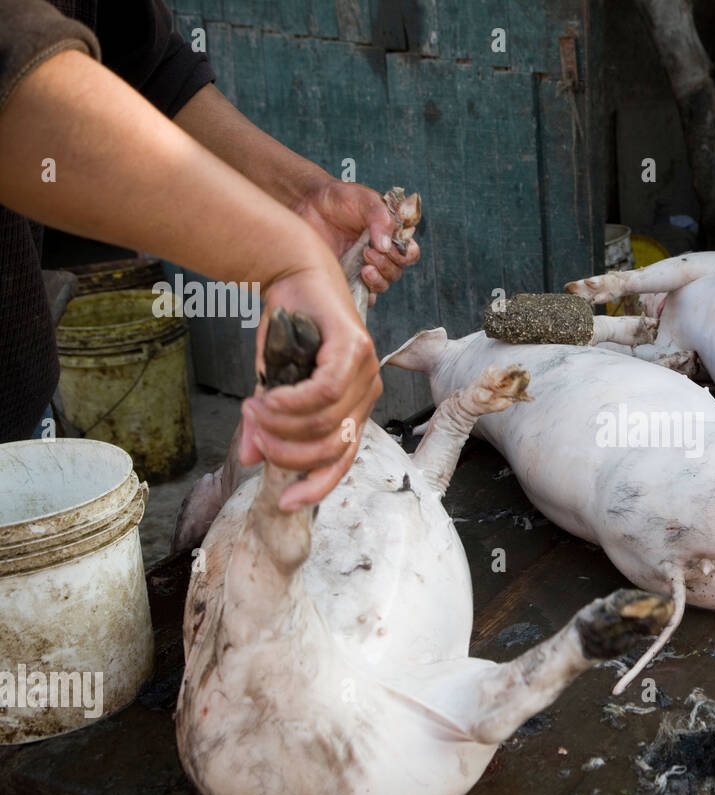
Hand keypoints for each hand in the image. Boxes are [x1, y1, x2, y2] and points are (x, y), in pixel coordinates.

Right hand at [238, 260, 381, 510]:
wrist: (292, 275)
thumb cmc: (287, 331)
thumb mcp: (273, 386)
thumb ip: (268, 423)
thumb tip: (250, 459)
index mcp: (354, 408)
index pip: (343, 460)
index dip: (317, 486)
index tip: (285, 503)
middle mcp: (368, 393)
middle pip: (334, 446)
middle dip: (288, 451)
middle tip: (255, 434)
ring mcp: (367, 370)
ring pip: (327, 421)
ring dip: (282, 424)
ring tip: (254, 410)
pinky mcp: (356, 348)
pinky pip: (325, 391)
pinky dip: (292, 401)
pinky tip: (268, 398)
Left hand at [292, 179, 420, 305]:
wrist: (308, 203)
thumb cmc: (339, 199)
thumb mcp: (364, 199)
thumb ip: (380, 218)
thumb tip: (386, 246)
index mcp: (390, 236)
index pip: (409, 253)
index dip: (404, 254)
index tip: (389, 247)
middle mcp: (380, 254)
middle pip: (396, 272)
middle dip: (386, 265)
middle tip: (368, 252)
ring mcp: (363, 267)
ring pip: (382, 285)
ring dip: (377, 280)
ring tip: (363, 267)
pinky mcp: (347, 278)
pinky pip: (362, 296)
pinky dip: (364, 295)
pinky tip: (357, 282)